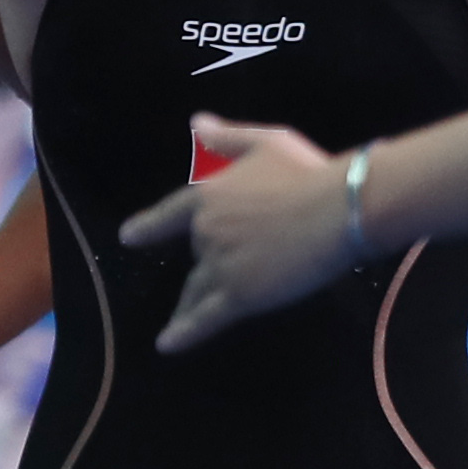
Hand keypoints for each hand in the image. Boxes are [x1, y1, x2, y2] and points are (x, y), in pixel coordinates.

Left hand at [119, 115, 350, 352]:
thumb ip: (226, 137)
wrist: (339, 209)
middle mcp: (205, 231)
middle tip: (216, 275)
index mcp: (208, 195)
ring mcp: (220, 265)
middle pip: (196, 253)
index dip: (149, 226)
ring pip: (197, 289)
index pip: (170, 214)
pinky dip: (185, 333)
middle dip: (207, 260)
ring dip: (186, 305)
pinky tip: (167, 346)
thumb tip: (195, 122)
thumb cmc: (306, 171)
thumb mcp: (265, 142)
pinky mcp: (240, 296)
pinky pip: (206, 319)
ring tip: (175, 323)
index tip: (128, 237)